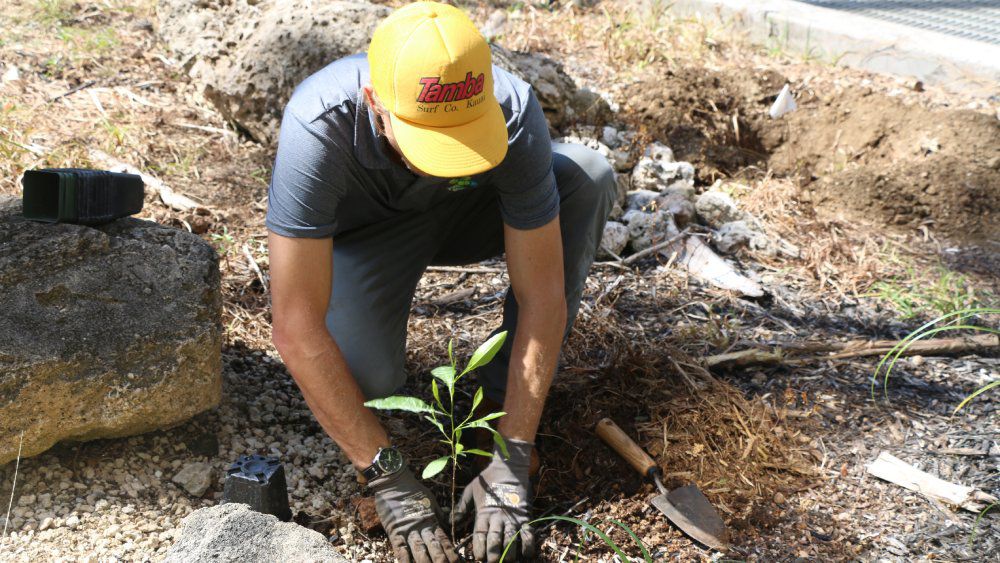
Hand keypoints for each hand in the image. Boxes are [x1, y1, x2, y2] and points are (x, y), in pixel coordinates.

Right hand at [369, 465, 458, 562]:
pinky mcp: (394, 532)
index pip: (444, 540)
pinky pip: (400, 549)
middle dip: (441, 560)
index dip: (450, 552)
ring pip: (419, 551)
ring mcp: (408, 531)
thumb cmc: (413, 490)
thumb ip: (439, 513)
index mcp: (431, 521)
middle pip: (434, 548)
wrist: (394, 482)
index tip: (457, 561)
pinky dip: (404, 560)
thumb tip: (450, 519)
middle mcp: (422, 528)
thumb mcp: (430, 501)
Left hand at [454, 439, 535, 561]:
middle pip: (495, 541)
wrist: (509, 467)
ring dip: (509, 554)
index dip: (479, 549)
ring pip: (511, 540)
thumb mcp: (471, 490)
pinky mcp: (525, 515)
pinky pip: (528, 533)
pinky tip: (526, 555)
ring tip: (507, 561)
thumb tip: (450, 521)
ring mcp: (513, 517)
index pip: (480, 535)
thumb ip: (461, 507)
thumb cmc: (488, 478)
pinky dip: (528, 546)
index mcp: (484, 512)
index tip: (478, 558)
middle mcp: (498, 517)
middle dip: (493, 555)